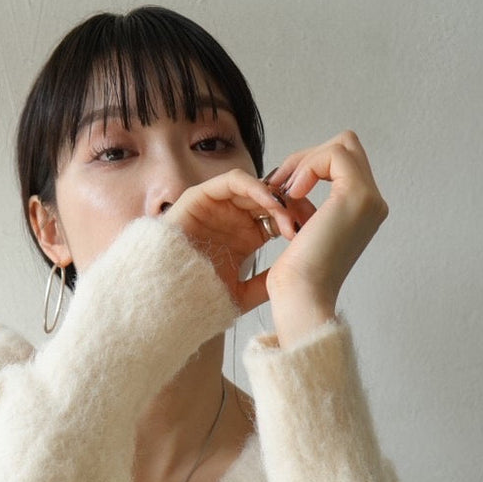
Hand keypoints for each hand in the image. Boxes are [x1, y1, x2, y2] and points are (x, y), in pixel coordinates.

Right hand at [162, 169, 297, 314]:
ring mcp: (218, 206)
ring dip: (275, 197)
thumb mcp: (243, 295)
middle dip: (291, 206)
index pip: (278, 217)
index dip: (296, 220)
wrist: (170, 301)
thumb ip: (265, 284)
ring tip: (288, 213)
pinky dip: (255, 187)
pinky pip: (234, 180)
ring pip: (255, 188)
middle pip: (270, 200)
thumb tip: (293, 275)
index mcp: (246, 236)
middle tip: (306, 218)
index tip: (312, 232)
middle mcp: (234, 218)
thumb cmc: (202, 300)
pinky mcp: (201, 195)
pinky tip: (271, 202)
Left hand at [263, 131, 388, 337]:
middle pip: (346, 147)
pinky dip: (308, 167)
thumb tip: (298, 183)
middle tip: (282, 184)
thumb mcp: (305, 231)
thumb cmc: (298, 276)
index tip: (283, 190)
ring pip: (341, 146)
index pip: (343, 164)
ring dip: (305, 162)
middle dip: (308, 158)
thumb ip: (310, 206)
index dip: (310, 167)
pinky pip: (334, 154)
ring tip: (287, 193)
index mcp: (364, 212)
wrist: (303, 298)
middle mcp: (374, 203)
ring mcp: (370, 198)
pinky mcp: (357, 195)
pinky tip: (294, 194)